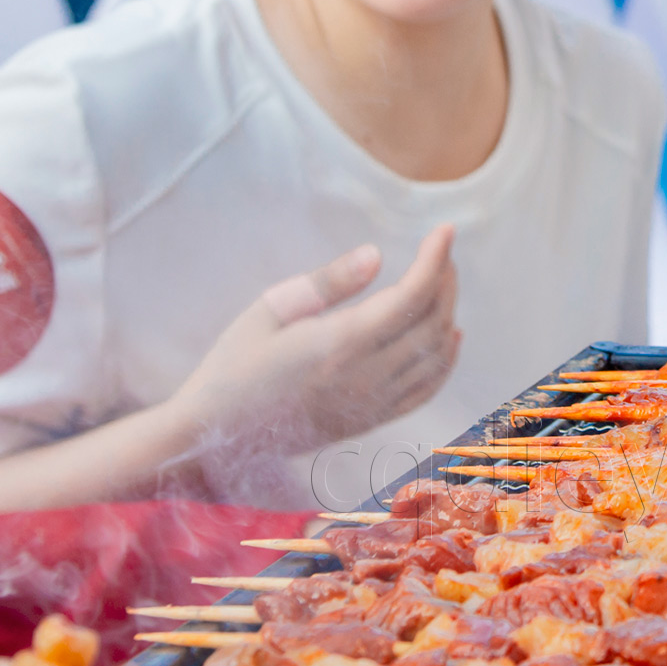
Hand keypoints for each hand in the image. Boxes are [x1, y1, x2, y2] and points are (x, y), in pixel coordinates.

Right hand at [164, 227, 461, 472]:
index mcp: (339, 343)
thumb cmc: (234, 365)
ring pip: (435, 358)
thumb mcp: (270, 310)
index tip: (445, 230)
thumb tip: (377, 254)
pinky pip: (425, 392)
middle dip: (445, 282)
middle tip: (440, 252)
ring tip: (442, 284)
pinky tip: (449, 337)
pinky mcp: (369, 423)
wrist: (217, 435)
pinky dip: (445, 362)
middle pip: (431, 324)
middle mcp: (365, 377)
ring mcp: (371, 405)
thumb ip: (328, 282)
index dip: (436, 259)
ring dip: (447, 316)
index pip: (411, 296)